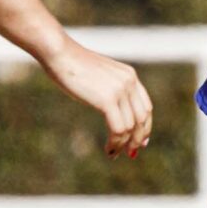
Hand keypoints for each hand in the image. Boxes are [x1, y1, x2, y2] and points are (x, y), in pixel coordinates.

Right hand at [43, 40, 153, 157]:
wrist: (60, 54)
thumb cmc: (72, 65)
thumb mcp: (98, 76)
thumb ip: (109, 88)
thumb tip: (110, 107)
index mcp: (129, 75)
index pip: (146, 106)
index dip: (145, 126)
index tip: (141, 140)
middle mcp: (129, 82)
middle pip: (142, 118)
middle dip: (139, 138)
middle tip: (132, 152)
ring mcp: (120, 90)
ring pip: (130, 127)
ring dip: (124, 144)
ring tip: (114, 153)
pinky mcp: (108, 100)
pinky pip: (119, 129)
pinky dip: (116, 143)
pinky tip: (109, 150)